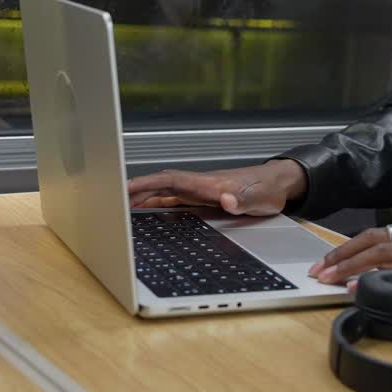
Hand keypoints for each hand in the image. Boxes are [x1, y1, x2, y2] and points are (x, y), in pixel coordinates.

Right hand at [127, 159, 307, 215]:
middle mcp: (201, 185)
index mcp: (210, 183)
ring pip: (166, 192)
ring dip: (144, 198)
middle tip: (111, 200)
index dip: (147, 184)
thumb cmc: (268, 189)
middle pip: (162, 185)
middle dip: (137, 190)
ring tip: (122, 208)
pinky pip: (176, 200)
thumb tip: (227, 200)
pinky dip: (158, 204)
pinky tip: (148, 211)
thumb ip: (243, 200)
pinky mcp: (205, 198)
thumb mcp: (259, 198)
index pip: (171, 180)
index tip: (125, 187)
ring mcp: (201, 191)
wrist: (279, 183)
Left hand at [309, 224, 391, 302]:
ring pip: (382, 254)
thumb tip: (382, 267)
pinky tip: (361, 288)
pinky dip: (377, 279)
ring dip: (351, 266)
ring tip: (330, 278)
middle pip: (372, 241)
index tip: (328, 260)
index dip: (347, 247)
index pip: (375, 235)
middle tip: (319, 269)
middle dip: (341, 255)